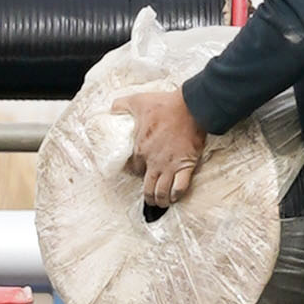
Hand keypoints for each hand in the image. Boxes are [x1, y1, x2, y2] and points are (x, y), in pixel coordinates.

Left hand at [119, 80, 205, 202]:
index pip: (136, 170)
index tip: (142, 173)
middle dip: (148, 196)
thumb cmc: (165, 105)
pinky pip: (180, 187)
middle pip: (147, 187)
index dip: (138, 173)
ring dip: (160, 200)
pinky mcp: (186, 165)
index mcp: (141, 149)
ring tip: (161, 203)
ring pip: (162, 191)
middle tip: (150, 199)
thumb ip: (121, 105)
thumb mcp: (137, 101)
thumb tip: (111, 108)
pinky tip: (175, 197)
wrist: (191, 107)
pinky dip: (177, 194)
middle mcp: (154, 162)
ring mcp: (170, 165)